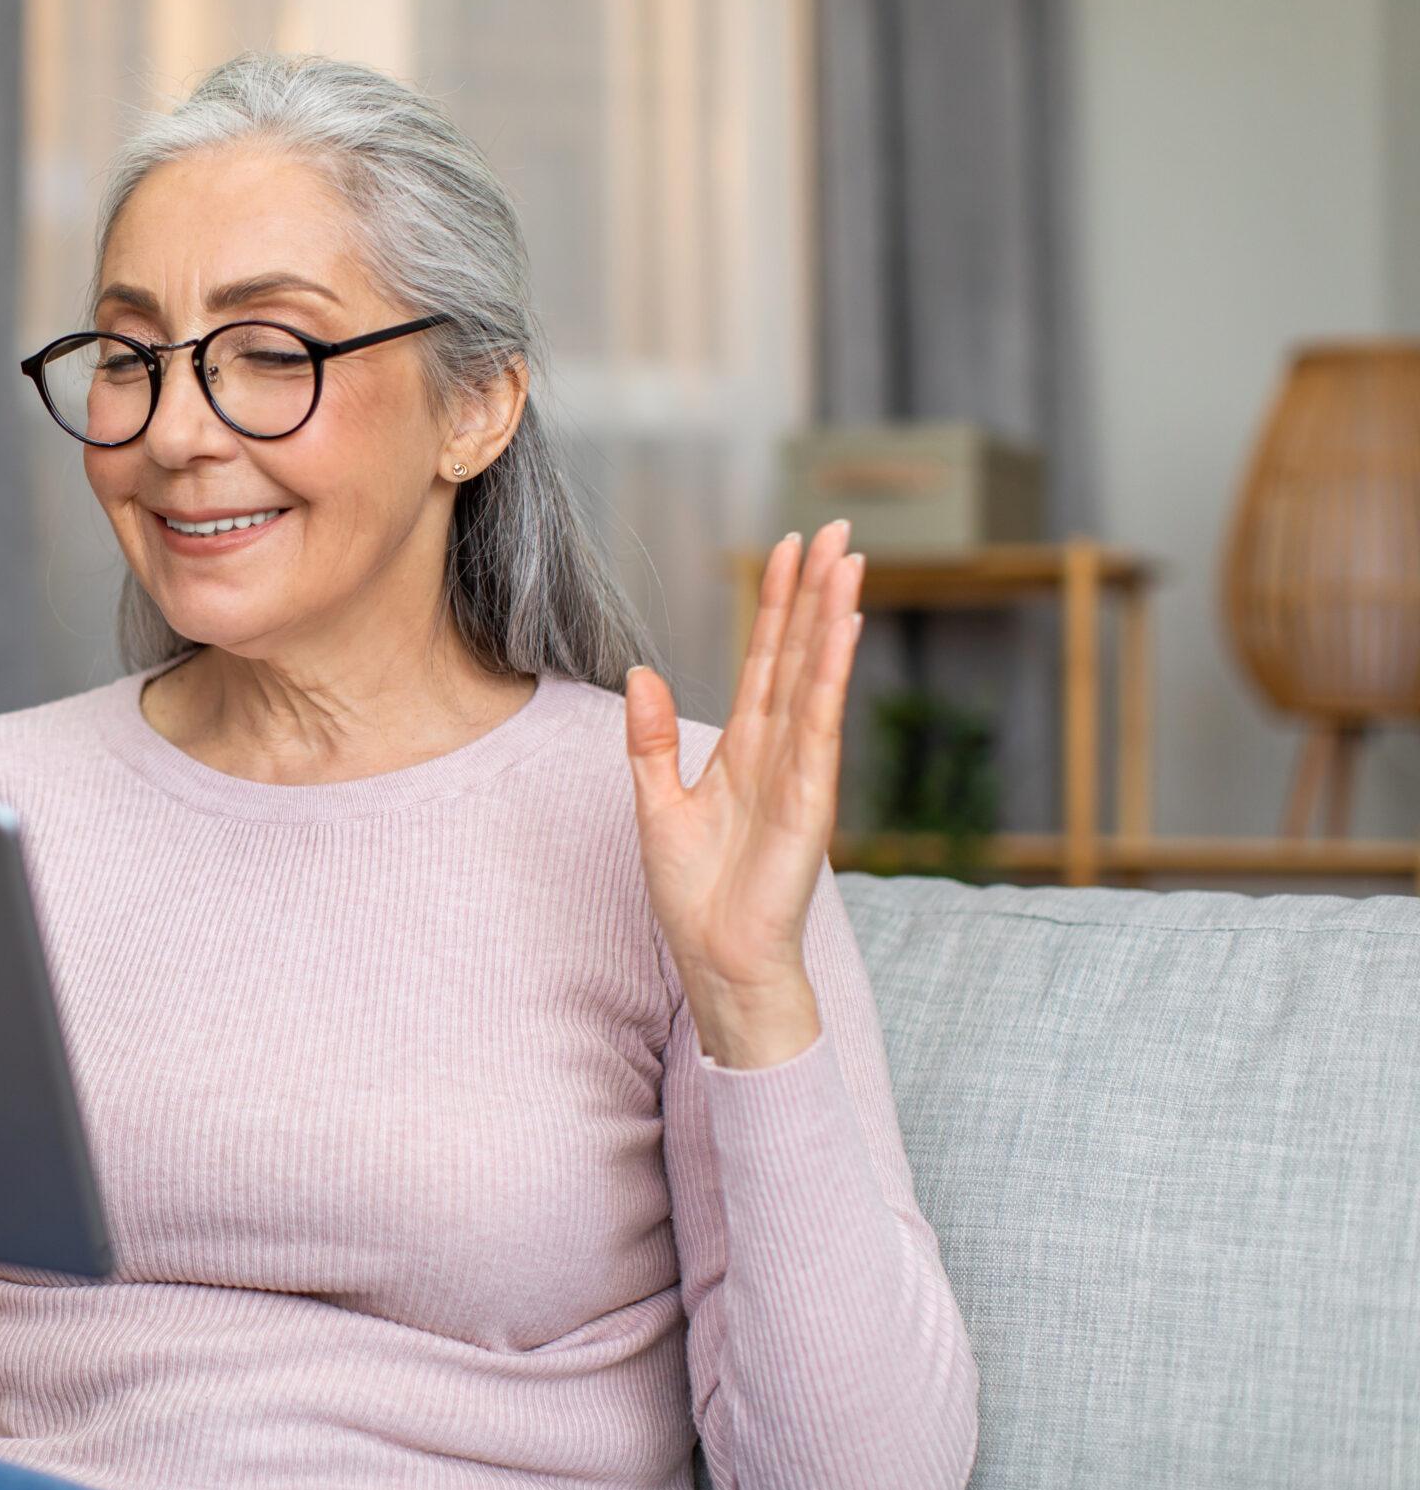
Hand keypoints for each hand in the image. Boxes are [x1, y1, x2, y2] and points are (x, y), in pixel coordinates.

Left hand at [622, 519, 865, 1069]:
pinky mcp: (809, 799)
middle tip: (836, 528)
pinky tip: (843, 630)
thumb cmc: (695, 896)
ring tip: (847, 560)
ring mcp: (800, 771)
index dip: (775, 604)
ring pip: (817, 677)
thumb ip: (649, 739)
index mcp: (744, 748)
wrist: (719, 960)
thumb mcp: (654, 804)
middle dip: (815, 591)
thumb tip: (643, 672)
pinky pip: (820, 724)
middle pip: (800, 653)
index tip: (786, 548)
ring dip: (832, 618)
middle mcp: (779, 750)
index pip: (765, 659)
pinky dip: (830, 675)